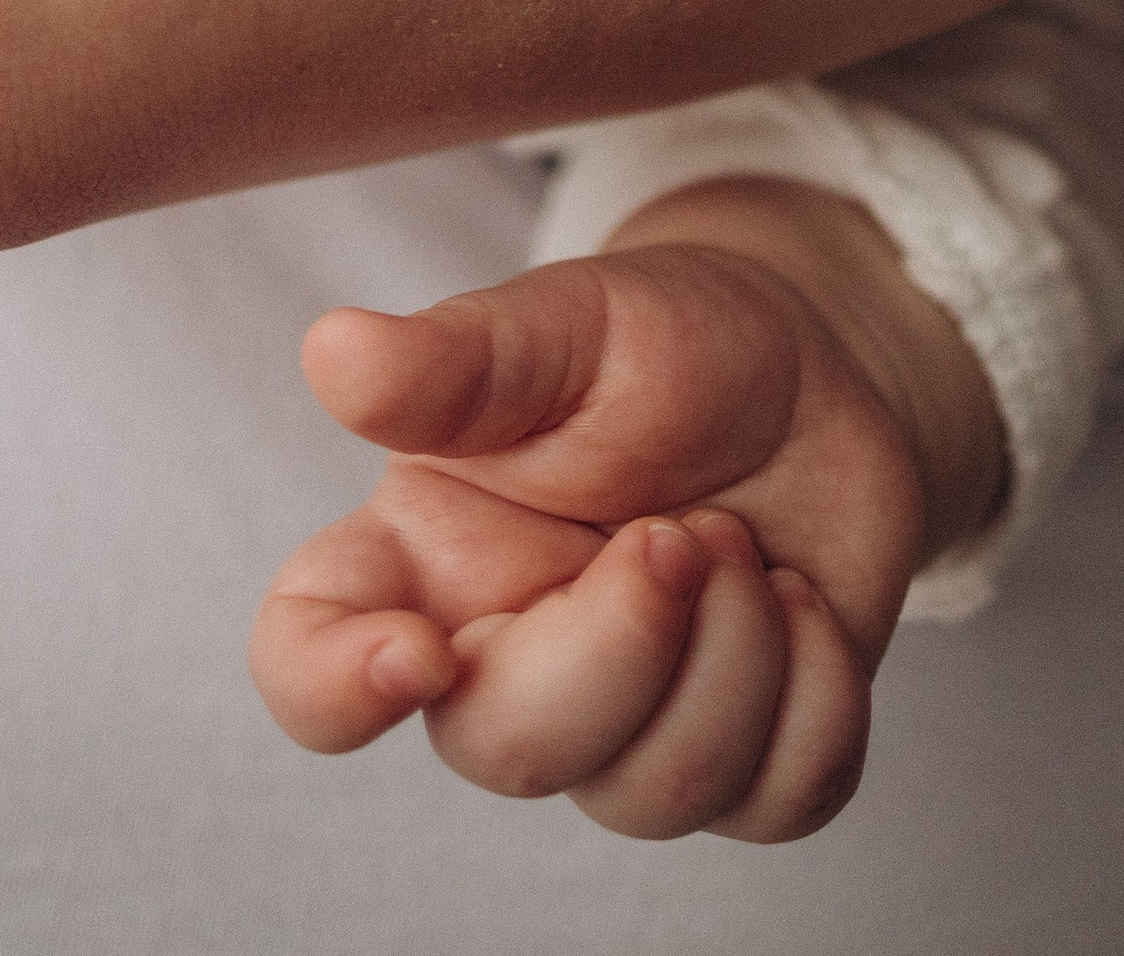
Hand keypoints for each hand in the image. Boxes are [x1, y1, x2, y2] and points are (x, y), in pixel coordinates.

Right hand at [250, 182, 1000, 843]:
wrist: (813, 367)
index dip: (332, 686)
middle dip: (617, 645)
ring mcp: (624, 725)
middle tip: (681, 531)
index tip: (420, 652)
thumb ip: (460, 359)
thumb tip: (334, 351)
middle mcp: (503, 656)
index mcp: (422, 552)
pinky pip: (777, 799)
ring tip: (737, 541)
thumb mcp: (570, 325)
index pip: (306, 656)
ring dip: (732, 652)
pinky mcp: (740, 759)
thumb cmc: (663, 343)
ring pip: (649, 793)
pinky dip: (817, 695)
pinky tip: (800, 602)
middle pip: (506, 749)